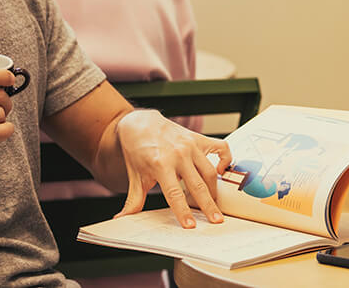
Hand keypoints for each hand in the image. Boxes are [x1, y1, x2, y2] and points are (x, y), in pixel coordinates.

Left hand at [114, 110, 232, 227]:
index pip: (174, 194)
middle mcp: (179, 155)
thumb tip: (122, 218)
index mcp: (161, 165)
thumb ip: (133, 200)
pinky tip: (221, 171)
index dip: (183, 211)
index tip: (191, 225)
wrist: (141, 123)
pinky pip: (221, 147)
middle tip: (216, 220)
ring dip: (214, 189)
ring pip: (210, 172)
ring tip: (214, 202)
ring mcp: (191, 145)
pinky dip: (225, 160)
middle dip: (208, 205)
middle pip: (197, 185)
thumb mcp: (135, 176)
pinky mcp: (199, 138)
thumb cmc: (137, 150)